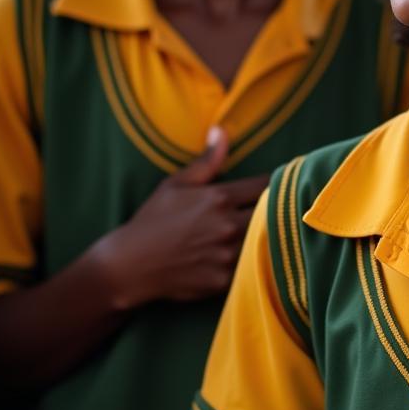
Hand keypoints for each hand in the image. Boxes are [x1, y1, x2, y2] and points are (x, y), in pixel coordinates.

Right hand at [97, 127, 269, 308]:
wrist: (130, 265)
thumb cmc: (153, 220)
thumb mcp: (176, 184)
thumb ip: (207, 160)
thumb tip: (222, 129)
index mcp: (219, 198)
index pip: (265, 186)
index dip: (274, 185)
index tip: (279, 186)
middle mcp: (227, 225)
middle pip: (270, 214)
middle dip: (274, 210)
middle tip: (278, 210)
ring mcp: (227, 254)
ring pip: (264, 240)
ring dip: (265, 235)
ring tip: (267, 232)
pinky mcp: (225, 280)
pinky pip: (251, 267)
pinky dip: (252, 261)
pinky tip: (248, 256)